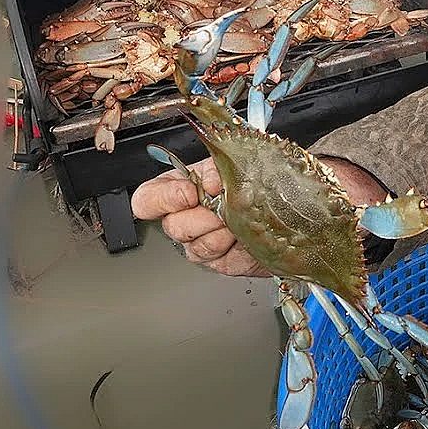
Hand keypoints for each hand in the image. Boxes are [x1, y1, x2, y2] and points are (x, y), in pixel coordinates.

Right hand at [131, 157, 271, 277]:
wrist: (280, 208)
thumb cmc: (252, 183)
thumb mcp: (230, 166)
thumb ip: (216, 170)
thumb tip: (211, 182)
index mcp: (176, 189)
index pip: (147, 199)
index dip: (165, 198)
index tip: (190, 193)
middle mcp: (183, 218)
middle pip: (173, 226)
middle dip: (204, 216)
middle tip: (224, 207)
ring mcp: (198, 243)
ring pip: (198, 246)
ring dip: (224, 230)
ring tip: (240, 218)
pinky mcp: (219, 262)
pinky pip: (222, 259)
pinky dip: (239, 245)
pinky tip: (246, 234)